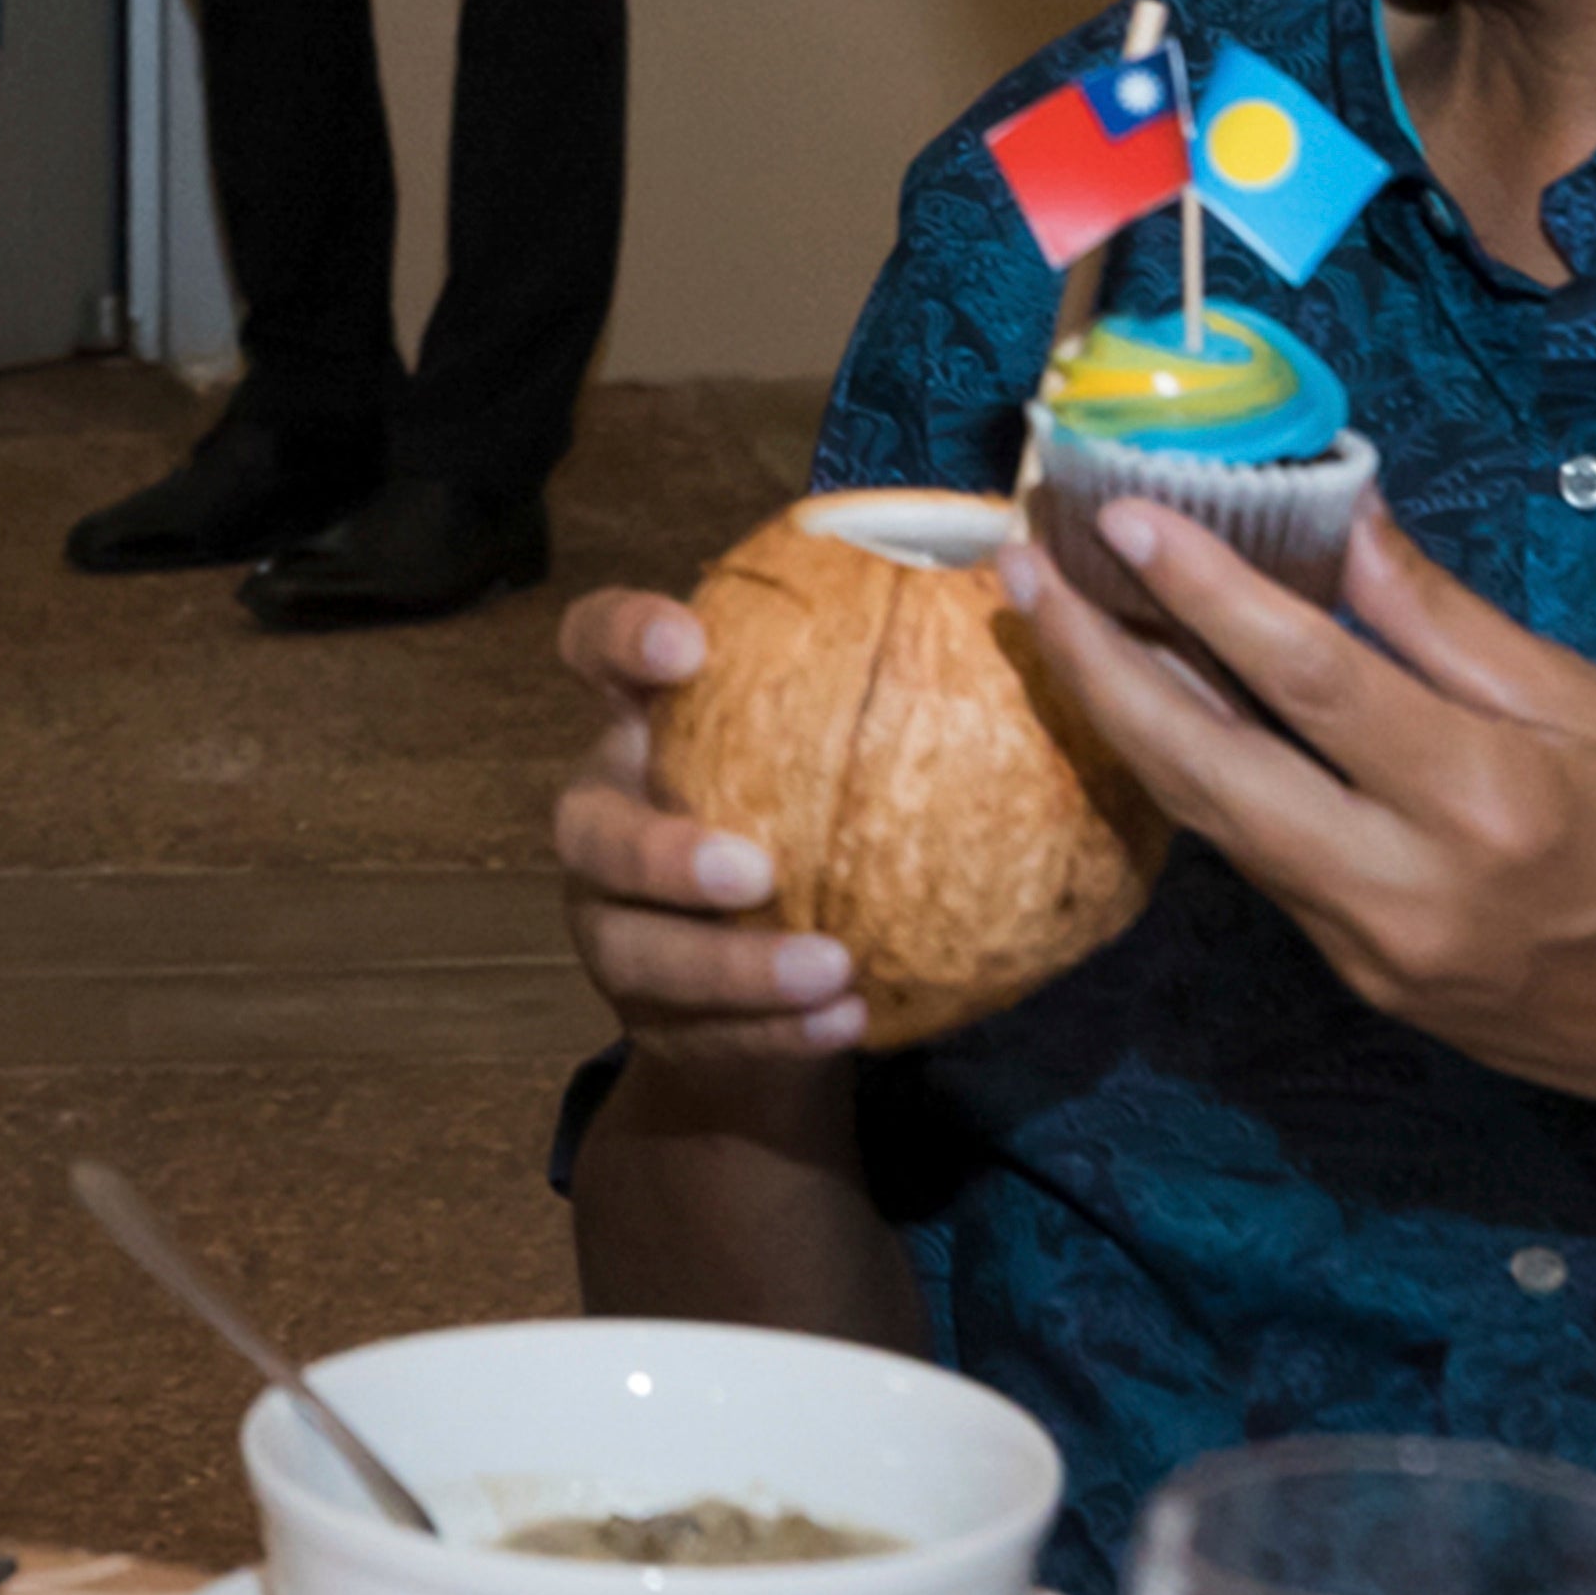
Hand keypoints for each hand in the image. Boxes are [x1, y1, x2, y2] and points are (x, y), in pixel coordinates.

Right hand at [552, 589, 868, 1061]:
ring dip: (732, 967)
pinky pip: (699, 1031)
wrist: (770, 986)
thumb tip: (1010, 563)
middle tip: (756, 871)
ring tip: (832, 971)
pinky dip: (774, 1031)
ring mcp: (612, 925)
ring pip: (637, 950)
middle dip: (661, 853)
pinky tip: (847, 1022)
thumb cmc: (817, 822)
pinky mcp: (645, 1016)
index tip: (692, 646)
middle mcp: (605, 818)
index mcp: (641, 727)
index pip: (593, 649)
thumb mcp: (832, 740)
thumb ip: (878, 667)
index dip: (622, 637)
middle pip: (585, 828)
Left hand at [1007, 497, 1595, 1129]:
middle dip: (1099, 667)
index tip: (1122, 513)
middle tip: (1024, 571)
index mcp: (1487, 803)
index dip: (1202, 590)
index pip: (1305, 678)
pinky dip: (1204, 782)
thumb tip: (1342, 524)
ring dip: (1130, 723)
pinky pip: (1263, 868)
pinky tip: (1165, 712)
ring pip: (1217, 825)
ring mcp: (1376, 956)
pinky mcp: (1369, 988)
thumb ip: (1453, 628)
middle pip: (1208, 769)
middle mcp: (1408, 893)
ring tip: (1061, 626)